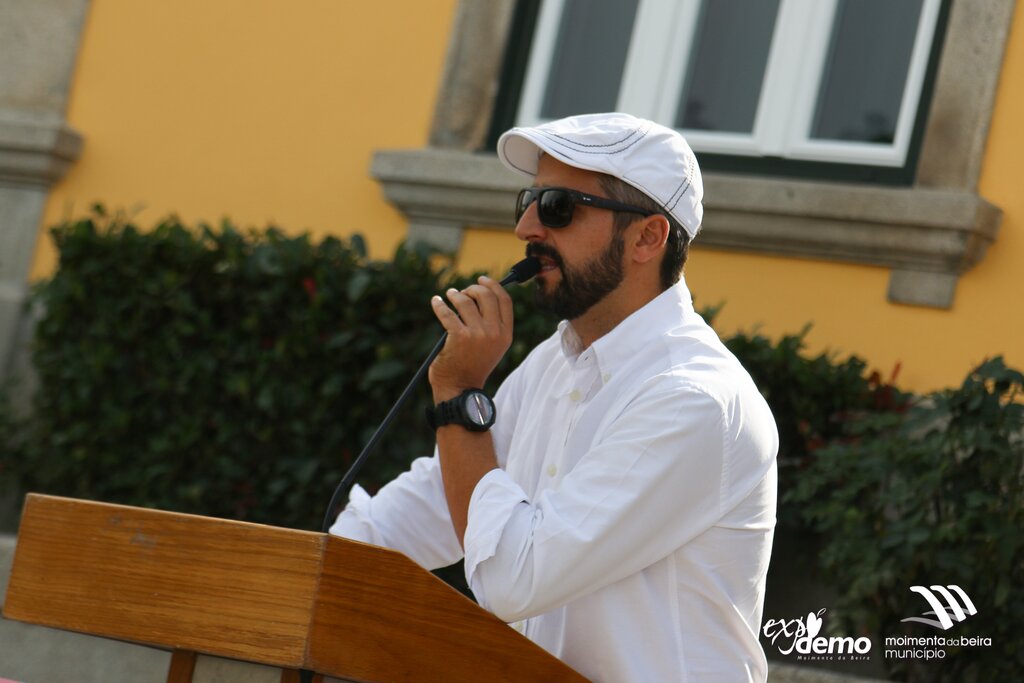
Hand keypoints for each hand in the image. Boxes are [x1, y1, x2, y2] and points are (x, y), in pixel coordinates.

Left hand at [428, 276, 512, 400]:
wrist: (460, 388)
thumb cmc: (473, 365)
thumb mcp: (492, 346)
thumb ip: (492, 324)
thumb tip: (480, 294)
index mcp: (506, 334)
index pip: (504, 300)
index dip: (493, 285)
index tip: (482, 280)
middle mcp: (495, 333)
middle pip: (486, 295)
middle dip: (473, 288)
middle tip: (463, 292)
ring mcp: (478, 334)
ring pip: (466, 301)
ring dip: (455, 294)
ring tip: (450, 295)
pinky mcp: (459, 336)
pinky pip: (447, 312)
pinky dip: (439, 304)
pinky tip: (436, 302)